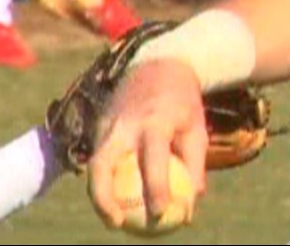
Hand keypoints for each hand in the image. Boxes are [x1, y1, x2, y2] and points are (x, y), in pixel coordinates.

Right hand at [86, 59, 208, 230]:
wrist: (158, 65)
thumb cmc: (182, 104)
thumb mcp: (196, 128)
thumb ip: (195, 166)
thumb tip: (191, 206)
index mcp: (155, 120)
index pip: (152, 159)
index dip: (155, 187)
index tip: (161, 213)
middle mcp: (125, 122)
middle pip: (104, 164)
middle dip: (103, 196)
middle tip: (117, 223)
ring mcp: (107, 122)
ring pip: (93, 163)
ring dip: (97, 193)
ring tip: (112, 218)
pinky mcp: (97, 124)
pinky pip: (96, 157)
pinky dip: (101, 180)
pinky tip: (112, 199)